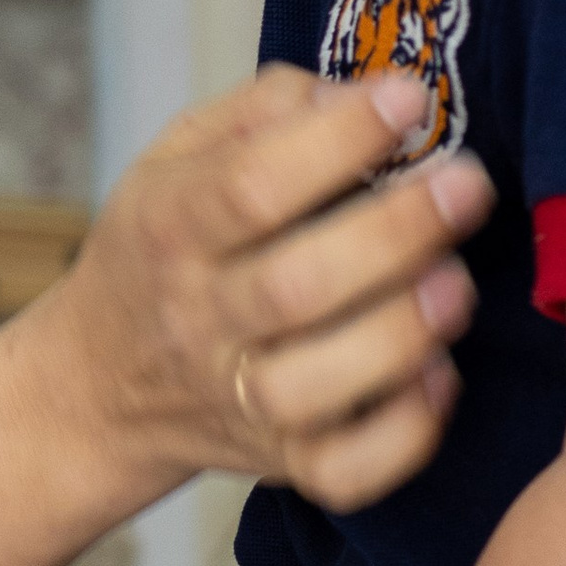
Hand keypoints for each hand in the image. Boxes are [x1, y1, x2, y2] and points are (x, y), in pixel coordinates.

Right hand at [35, 61, 489, 517]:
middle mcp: (197, 319)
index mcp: (169, 228)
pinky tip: (439, 375)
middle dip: (396, 232)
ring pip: (314, 387)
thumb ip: (263, 112)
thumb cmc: (161, 249)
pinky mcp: (278, 462)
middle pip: (293, 287)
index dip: (339, 140)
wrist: (98, 386)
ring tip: (455, 283)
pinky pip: (342, 471)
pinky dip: (402, 435)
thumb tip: (358, 94)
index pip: (250, 187)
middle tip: (466, 184)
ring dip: (400, 333)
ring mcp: (235, 401)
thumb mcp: (177, 156)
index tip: (408, 99)